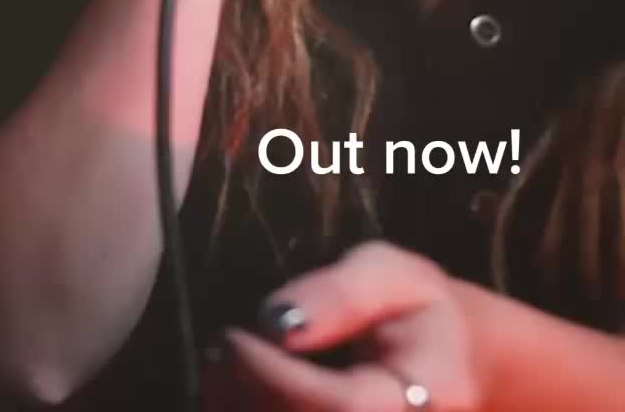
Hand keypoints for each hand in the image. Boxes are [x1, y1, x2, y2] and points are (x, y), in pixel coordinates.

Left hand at [204, 241, 486, 410]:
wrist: (452, 364)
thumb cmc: (416, 312)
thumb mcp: (389, 274)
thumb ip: (339, 293)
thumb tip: (278, 321)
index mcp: (431, 393)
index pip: (343, 407)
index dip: (274, 378)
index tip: (235, 338)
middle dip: (246, 395)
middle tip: (221, 349)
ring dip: (238, 408)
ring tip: (226, 366)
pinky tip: (239, 391)